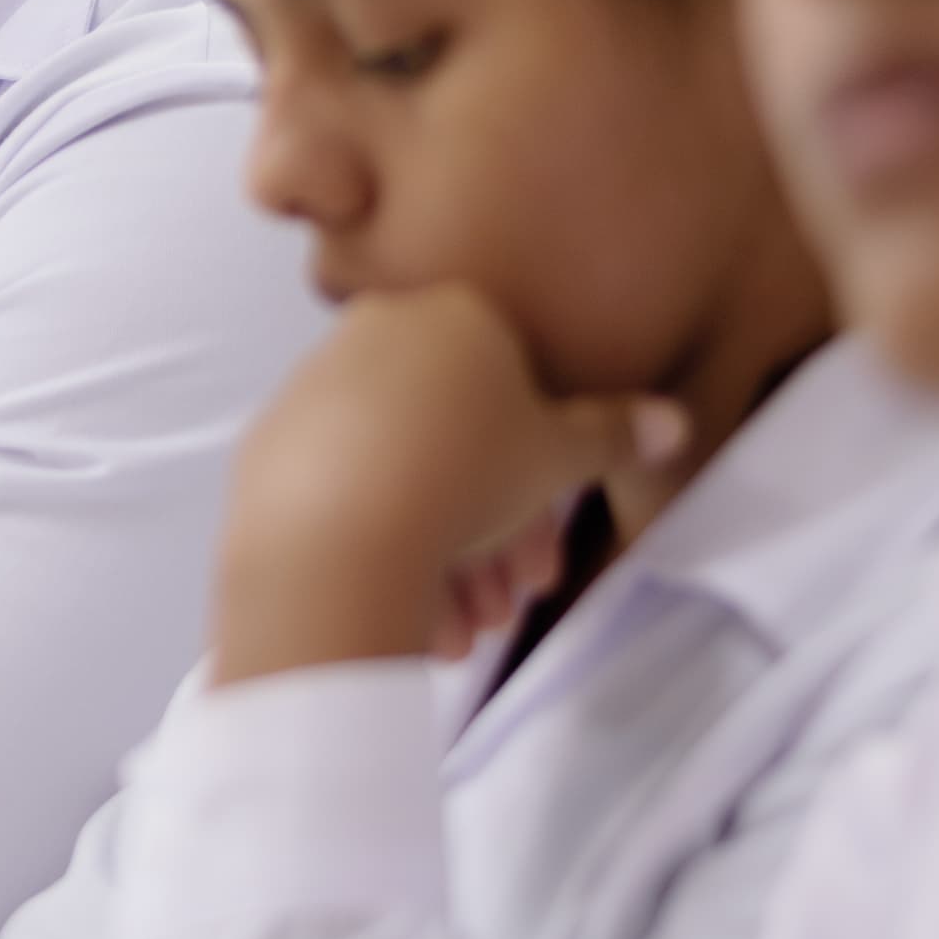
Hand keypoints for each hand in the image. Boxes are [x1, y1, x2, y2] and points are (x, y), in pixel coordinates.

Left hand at [207, 283, 686, 685]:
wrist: (335, 539)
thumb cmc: (463, 483)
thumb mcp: (561, 458)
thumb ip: (615, 434)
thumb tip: (671, 423)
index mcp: (452, 313)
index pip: (515, 390)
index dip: (540, 479)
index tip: (545, 550)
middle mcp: (375, 333)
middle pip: (455, 442)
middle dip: (492, 533)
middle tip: (509, 599)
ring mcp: (313, 386)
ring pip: (401, 476)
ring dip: (442, 557)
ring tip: (461, 625)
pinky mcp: (267, 444)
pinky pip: (340, 494)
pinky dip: (377, 547)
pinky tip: (404, 608)